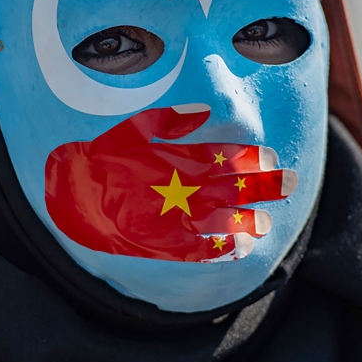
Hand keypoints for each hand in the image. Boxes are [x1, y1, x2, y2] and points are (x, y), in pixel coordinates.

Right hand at [45, 104, 296, 261]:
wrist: (69, 195)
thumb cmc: (102, 156)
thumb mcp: (132, 127)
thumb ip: (170, 119)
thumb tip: (204, 111)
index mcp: (175, 159)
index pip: (224, 158)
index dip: (251, 159)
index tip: (271, 158)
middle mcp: (179, 189)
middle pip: (232, 188)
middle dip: (264, 186)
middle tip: (291, 183)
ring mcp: (172, 219)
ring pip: (222, 220)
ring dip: (249, 221)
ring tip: (267, 222)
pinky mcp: (162, 243)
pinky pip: (200, 250)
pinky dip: (223, 249)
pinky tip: (242, 248)